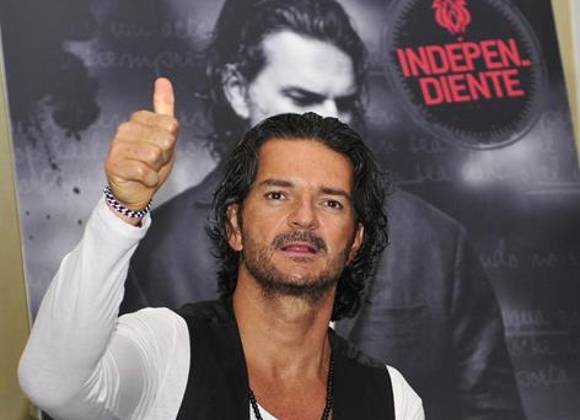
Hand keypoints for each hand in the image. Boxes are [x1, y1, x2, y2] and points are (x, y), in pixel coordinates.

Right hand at [105, 78, 178, 211]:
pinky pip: (144, 170)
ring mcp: (117, 146)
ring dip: (156, 168)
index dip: (171, 142)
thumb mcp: (164, 135)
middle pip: (164, 140)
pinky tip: (142, 177)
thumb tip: (163, 81)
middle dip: (164, 156)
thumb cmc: (150, 164)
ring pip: (153, 154)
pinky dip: (149, 178)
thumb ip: (164, 108)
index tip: (162, 148)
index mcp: (139, 119)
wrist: (137, 191)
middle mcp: (125, 129)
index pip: (170, 125)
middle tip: (154, 161)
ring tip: (147, 168)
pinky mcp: (113, 164)